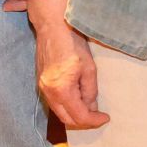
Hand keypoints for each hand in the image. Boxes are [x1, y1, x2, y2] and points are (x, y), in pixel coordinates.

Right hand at [28, 0, 108, 127]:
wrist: (52, 26)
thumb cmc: (72, 43)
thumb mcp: (89, 68)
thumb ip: (90, 91)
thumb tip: (91, 107)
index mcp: (61, 89)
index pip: (79, 116)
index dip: (94, 120)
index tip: (105, 117)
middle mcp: (48, 92)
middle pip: (66, 119)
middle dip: (84, 121)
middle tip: (98, 115)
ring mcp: (41, 87)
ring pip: (59, 112)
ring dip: (74, 114)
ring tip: (89, 106)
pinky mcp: (40, 82)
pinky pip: (54, 102)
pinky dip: (66, 105)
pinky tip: (77, 97)